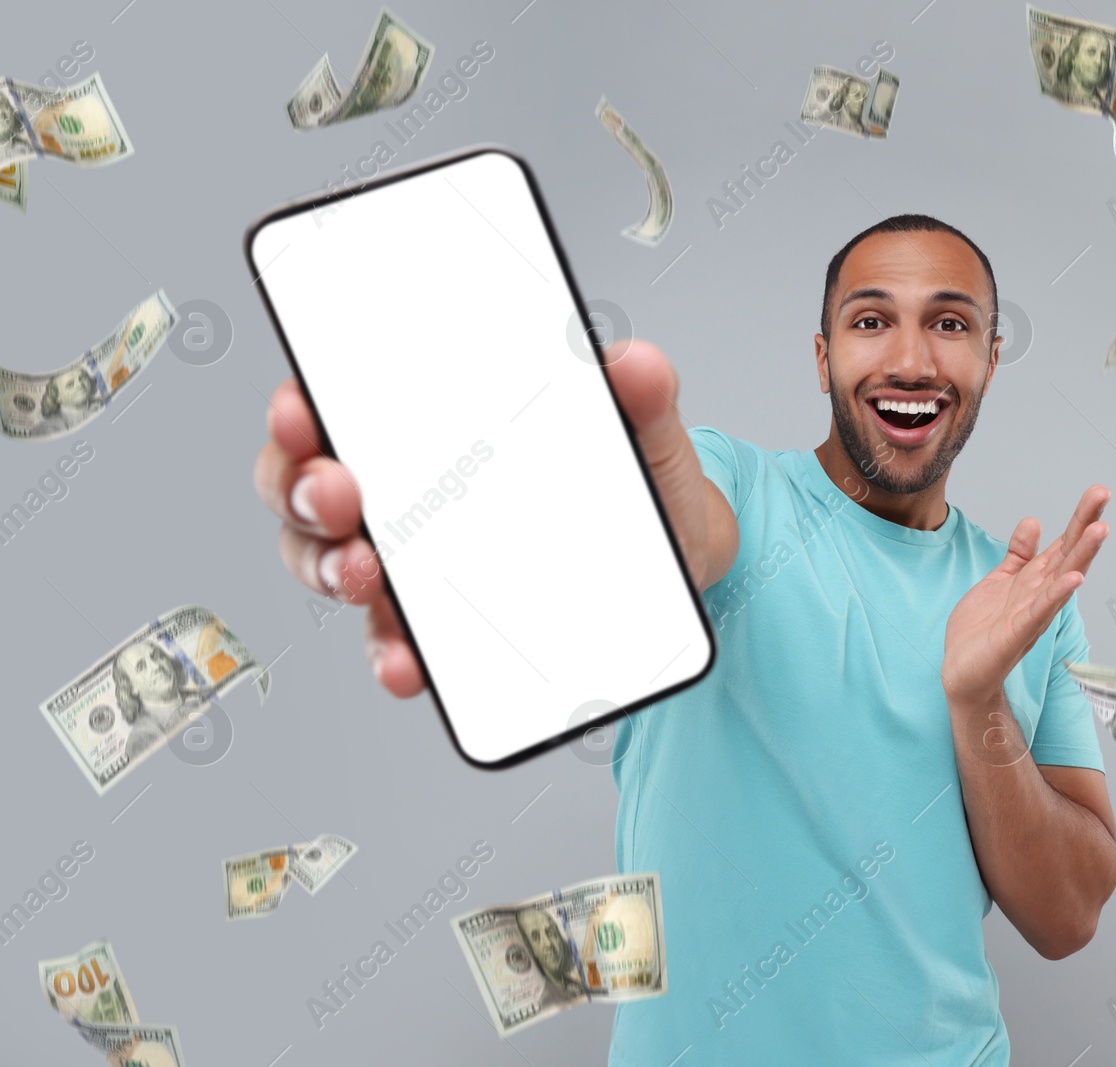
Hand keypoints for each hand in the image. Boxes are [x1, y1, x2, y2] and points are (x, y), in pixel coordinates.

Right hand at [253, 340, 721, 696]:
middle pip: (308, 485)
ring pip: (330, 562)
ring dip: (330, 569)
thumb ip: (643, 398)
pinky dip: (391, 653)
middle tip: (335, 497)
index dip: (300, 406)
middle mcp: (406, 490)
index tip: (298, 411)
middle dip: (301, 489)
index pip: (340, 404)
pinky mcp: (440, 629)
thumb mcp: (645, 436)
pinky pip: (394, 641)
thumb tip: (638, 364)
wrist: (679, 558)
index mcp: (438, 425)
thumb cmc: (635, 483)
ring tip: (364, 574)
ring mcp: (414, 562)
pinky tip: (408, 662)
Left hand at [941, 486, 1109, 705]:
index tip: (1097, 493)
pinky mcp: (1018, 632)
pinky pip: (1041, 611)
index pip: (1062, 544)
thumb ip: (1019, 555)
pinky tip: (1074, 579)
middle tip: (1103, 494)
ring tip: (1100, 529)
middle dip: (1086, 524)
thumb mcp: (1000, 581)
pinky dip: (1057, 595)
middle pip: (1068, 554)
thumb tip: (1034, 522)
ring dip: (1082, 554)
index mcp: (1035, 581)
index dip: (1079, 518)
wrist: (961, 671)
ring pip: (1062, 578)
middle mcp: (1040, 595)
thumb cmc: (982, 630)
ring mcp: (1032, 613)